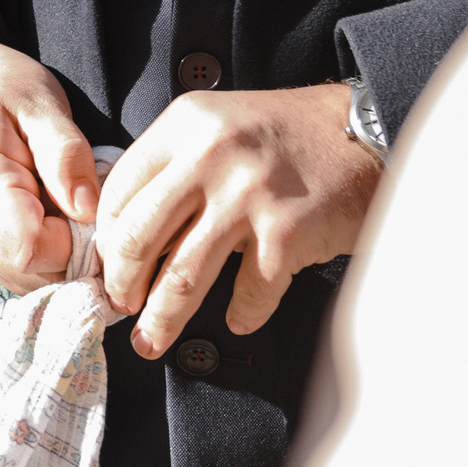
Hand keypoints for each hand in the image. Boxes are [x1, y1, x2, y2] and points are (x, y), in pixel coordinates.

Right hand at [0, 12, 100, 293]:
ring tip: (65, 206)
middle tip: (86, 204)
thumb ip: (65, 155)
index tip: (95, 210)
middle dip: (75, 251)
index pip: (31, 248)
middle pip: (33, 272)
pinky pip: (18, 273)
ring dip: (61, 256)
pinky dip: (45, 258)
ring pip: (28, 280)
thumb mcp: (40, 103)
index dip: (76, 241)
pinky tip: (50, 218)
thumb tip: (88, 211)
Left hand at [97, 84, 381, 359]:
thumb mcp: (215, 126)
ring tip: (152, 340)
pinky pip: (249, 292)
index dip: (105, 237)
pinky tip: (237, 318)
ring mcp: (249, 194)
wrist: (362, 133)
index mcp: (184, 126)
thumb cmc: (284, 135)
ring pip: (182, 276)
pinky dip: (241, 314)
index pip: (119, 191)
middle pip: (138, 237)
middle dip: (121, 284)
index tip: (106, 265)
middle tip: (122, 307)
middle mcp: (210, 155)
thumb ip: (172, 166)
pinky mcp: (287, 232)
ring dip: (163, 319)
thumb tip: (125, 232)